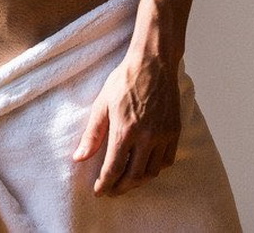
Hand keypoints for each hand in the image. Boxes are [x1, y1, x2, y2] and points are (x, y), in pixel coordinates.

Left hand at [73, 55, 180, 196]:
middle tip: (111, 190)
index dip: (105, 184)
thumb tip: (78, 158)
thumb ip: (92, 134)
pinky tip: (146, 165)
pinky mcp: (175, 130)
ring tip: (127, 180)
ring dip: (138, 180)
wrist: (153, 62)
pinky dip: (156, 168)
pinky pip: (167, 160)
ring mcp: (163, 135)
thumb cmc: (125, 80)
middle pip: (134, 176)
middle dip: (121, 188)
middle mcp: (146, 137)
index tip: (99, 192)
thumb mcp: (102, 104)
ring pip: (152, 171)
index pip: (114, 169)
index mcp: (125, 130)